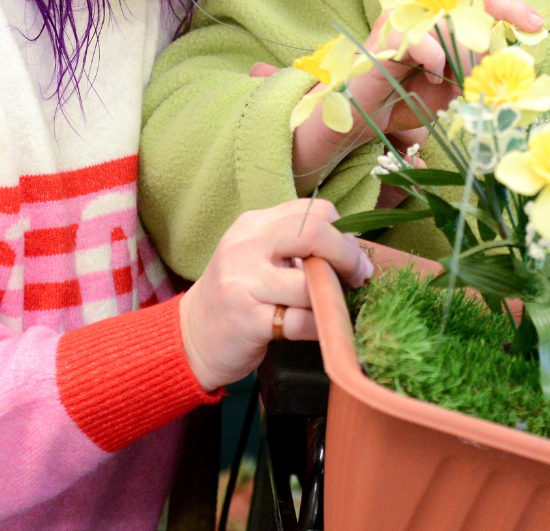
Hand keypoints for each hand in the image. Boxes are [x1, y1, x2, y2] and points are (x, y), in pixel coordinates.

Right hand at [175, 198, 372, 390]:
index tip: (350, 258)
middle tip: (356, 278)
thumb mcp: (259, 258)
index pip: (314, 211)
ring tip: (333, 307)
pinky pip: (303, 321)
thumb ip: (298, 247)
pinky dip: (322, 327)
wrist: (192, 339)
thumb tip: (355, 253)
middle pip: (314, 232)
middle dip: (347, 256)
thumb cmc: (238, 296)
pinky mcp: (247, 321)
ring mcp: (243, 283)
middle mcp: (245, 247)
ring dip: (334, 299)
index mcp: (254, 225)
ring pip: (311, 283)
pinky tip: (321, 330)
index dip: (343, 234)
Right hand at [289, 0, 543, 186]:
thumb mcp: (452, 90)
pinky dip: (433, 56)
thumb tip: (509, 70)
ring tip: (460, 79)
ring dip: (462, 51)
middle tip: (494, 63)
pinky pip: (418, 39)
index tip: (536, 25)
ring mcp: (399, 23)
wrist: (359, 119)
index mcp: (438, 18)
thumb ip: (476, 74)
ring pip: (445, 19)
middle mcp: (419, 12)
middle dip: (488, 33)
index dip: (510, 7)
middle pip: (467, 0)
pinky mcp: (381, 42)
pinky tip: (433, 76)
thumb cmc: (405, 99)